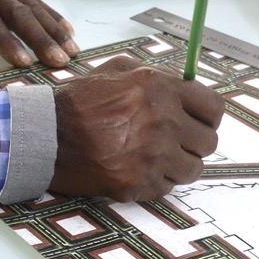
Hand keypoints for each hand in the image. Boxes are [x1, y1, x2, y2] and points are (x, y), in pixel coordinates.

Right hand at [51, 57, 223, 201]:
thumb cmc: (77, 103)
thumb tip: (184, 83)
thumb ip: (153, 74)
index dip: (208, 115)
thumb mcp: (115, 70)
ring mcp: (152, 156)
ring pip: (193, 169)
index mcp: (158, 89)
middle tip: (175, 141)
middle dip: (194, 141)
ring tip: (156, 157)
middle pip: (208, 141)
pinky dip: (157, 180)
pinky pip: (168, 187)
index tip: (200, 121)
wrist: (45, 136)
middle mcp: (161, 121)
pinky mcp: (139, 183)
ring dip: (178, 164)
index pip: (213, 106)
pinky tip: (137, 168)